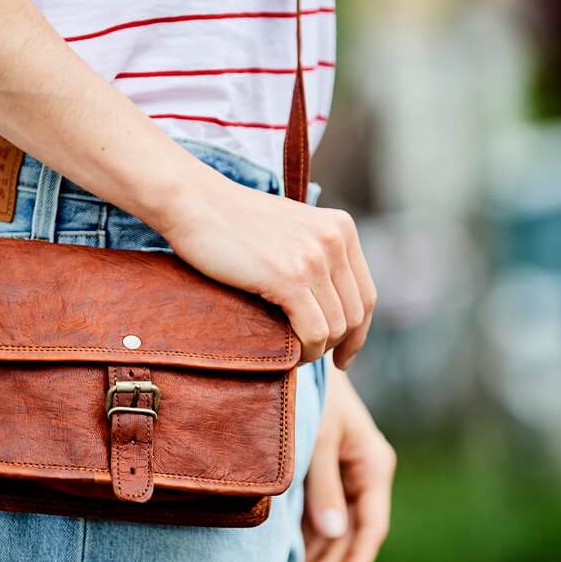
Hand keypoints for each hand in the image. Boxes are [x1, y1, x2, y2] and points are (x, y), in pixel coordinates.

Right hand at [164, 172, 376, 367]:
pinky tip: (289, 354)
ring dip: (317, 350)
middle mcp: (335, 240)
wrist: (195, 203)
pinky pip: (314, 331)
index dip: (358, 333)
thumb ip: (313, 253)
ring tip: (294, 354)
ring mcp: (314, 259)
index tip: (343, 355)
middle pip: (354, 315)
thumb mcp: (289, 229)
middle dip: (338, 345)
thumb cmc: (230, 222)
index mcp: (341, 228)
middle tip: (314, 359)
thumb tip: (325, 300)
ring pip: (335, 327)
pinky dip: (305, 351)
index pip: (365, 294)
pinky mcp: (290, 278)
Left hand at [302, 366, 395, 561]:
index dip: (356, 561)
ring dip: (322, 550)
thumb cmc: (313, 396)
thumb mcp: (317, 441)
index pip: (371, 526)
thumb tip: (332, 535)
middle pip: (353, 530)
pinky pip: (324, 507)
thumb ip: (324, 488)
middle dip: (333, 561)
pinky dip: (312, 530)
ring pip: (338, 523)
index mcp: (374, 465)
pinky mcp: (327, 468)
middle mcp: (365, 472)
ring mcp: (346, 471)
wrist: (301, 363)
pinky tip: (297, 550)